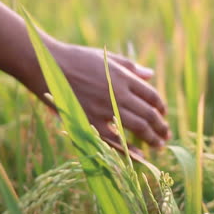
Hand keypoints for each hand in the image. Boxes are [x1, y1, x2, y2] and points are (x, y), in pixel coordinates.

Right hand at [24, 40, 170, 149]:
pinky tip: (139, 155)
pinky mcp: (90, 122)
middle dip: (161, 126)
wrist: (47, 66)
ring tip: (159, 145)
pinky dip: (130, 149)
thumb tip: (150, 74)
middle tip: (166, 135)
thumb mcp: (107, 58)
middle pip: (148, 113)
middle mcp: (119, 93)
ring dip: (152, 137)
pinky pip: (114, 140)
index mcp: (124, 76)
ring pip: (138, 127)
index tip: (163, 114)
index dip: (160, 106)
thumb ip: (130, 67)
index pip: (151, 95)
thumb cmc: (77, 59)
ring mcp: (105, 109)